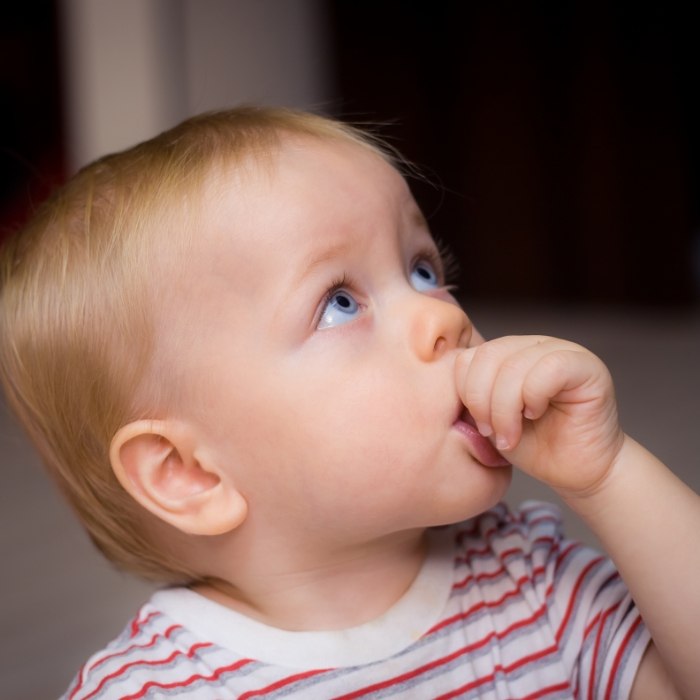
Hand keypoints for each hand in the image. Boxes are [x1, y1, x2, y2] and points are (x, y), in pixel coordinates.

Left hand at [455, 336, 624, 495]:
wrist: (578, 472)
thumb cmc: (532, 446)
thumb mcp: (488, 419)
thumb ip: (471, 396)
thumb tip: (440, 385)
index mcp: (507, 354)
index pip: (468, 356)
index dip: (465, 392)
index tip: (477, 426)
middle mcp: (533, 345)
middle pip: (487, 356)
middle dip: (482, 402)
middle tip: (491, 433)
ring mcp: (561, 350)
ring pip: (513, 365)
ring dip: (504, 409)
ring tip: (511, 435)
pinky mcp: (586, 366)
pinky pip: (548, 369)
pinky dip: (532, 397)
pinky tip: (535, 415)